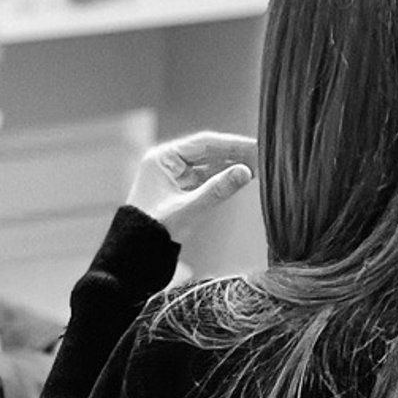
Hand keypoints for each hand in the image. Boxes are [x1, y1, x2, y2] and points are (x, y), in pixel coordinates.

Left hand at [127, 132, 257, 238]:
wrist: (135, 254)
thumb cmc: (151, 231)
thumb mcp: (188, 209)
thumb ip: (218, 190)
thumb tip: (246, 172)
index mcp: (162, 158)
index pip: (204, 143)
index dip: (232, 144)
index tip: (255, 146)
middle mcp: (167, 162)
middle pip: (208, 151)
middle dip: (235, 154)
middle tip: (262, 156)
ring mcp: (174, 175)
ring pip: (209, 164)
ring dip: (231, 165)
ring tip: (257, 166)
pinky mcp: (180, 189)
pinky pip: (206, 177)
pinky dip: (223, 177)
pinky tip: (241, 177)